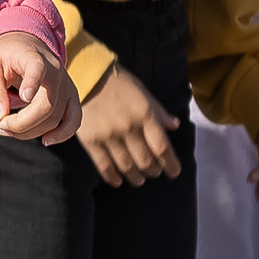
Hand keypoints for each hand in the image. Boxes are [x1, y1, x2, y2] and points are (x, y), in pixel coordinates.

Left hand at [0, 30, 80, 144]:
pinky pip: (74, 119)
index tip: (24, 96)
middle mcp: (56, 71)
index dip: (33, 83)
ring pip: (57, 117)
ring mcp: (67, 85)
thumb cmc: (1, 56)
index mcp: (33, 57)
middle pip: (47, 105)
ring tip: (7, 130)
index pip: (37, 69)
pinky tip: (45, 141)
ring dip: (32, 131)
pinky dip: (62, 133)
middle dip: (21, 123)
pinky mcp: (70, 96)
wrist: (22, 45)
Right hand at [75, 65, 183, 186]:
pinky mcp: (90, 140)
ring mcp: (108, 136)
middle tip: (154, 173)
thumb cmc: (118, 82)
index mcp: (145, 116)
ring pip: (126, 166)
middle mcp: (128, 128)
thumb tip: (174, 126)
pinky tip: (117, 182)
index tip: (174, 172)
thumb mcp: (143, 93)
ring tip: (138, 179)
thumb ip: (159, 111)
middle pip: (146, 161)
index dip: (171, 164)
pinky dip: (112, 177)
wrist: (84, 75)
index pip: (163, 148)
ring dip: (135, 177)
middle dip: (153, 171)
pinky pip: (103, 165)